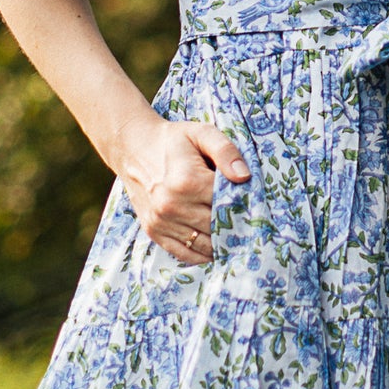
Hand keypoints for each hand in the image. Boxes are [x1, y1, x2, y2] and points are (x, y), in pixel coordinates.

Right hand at [113, 115, 249, 263]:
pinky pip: (183, 253)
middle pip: (217, 227)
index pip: (227, 204)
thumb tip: (244, 177)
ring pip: (203, 245)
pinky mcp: (153, 231)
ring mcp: (161, 221)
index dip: (244, 206)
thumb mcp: (202, 134)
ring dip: (221, 244)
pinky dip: (202, 255)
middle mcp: (172, 205)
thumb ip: (226, 151)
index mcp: (188, 181)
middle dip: (236, 227)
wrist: (133, 148)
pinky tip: (215, 248)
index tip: (255, 207)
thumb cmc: (174, 140)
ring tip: (237, 239)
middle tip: (251, 227)